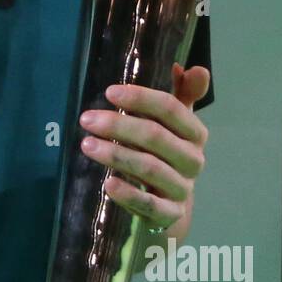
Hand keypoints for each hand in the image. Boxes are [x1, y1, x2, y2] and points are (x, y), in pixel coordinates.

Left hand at [78, 62, 210, 232]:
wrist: (170, 210)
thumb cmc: (167, 158)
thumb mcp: (175, 127)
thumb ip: (182, 96)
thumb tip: (184, 65)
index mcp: (195, 133)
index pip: (171, 109)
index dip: (141, 98)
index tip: (109, 92)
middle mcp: (193, 160)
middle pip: (156, 137)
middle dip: (119, 125)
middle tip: (86, 119)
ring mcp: (182, 189)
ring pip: (149, 169)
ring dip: (116, 155)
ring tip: (87, 145)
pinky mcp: (169, 215)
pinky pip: (148, 204)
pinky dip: (128, 194)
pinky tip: (107, 183)